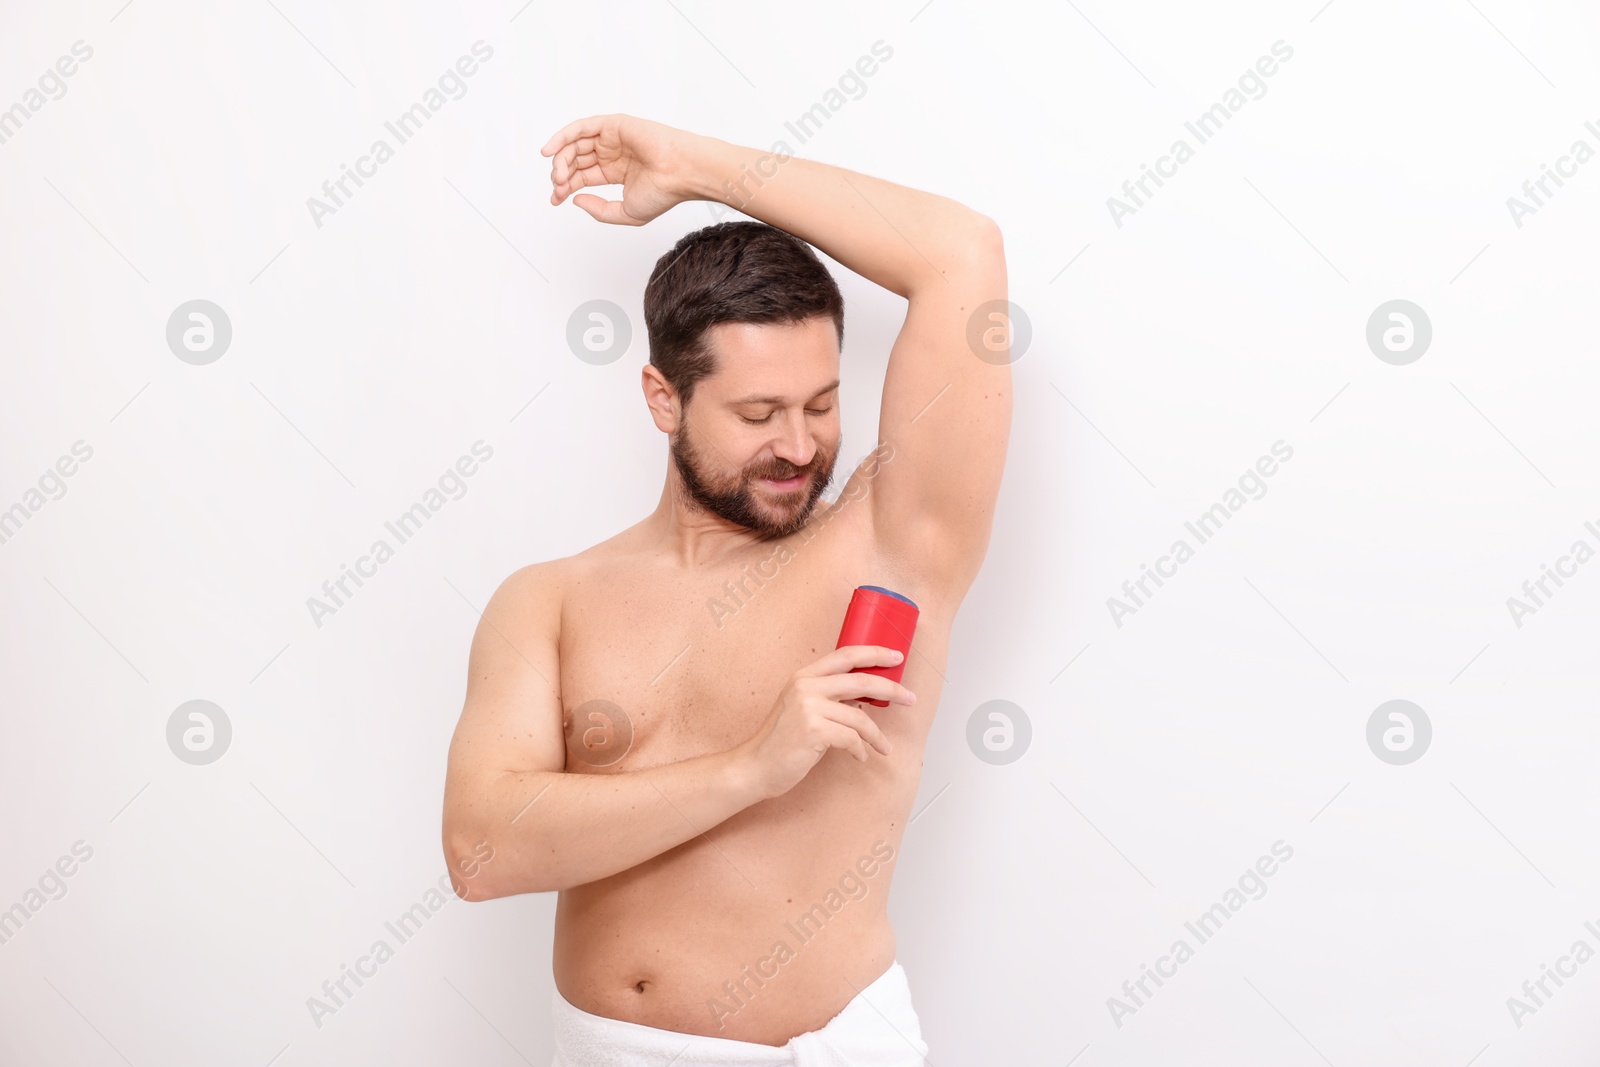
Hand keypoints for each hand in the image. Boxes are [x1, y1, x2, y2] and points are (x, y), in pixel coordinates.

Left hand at [541, 113, 696, 225]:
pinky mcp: (612, 125)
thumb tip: (575, 199)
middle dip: (562, 175)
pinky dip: (563, 136)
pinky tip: (550, 150)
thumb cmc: (664, 193)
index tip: (555, 200)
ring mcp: (611, 138)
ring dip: (561, 159)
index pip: (582, 177)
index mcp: (615, 172)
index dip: (566, 188)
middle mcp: (612, 154)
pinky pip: (581, 128)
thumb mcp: (626, 213)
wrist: (681, 173)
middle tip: (558, 187)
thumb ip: (600, 210)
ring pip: (575, 145)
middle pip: (575, 161)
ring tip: (558, 175)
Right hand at [736, 645, 915, 800]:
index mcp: (803, 676)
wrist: (755, 766)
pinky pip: (851, 738)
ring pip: (860, 716)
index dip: (874, 653)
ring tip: (884, 747)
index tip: (896, 656)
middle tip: (909, 698)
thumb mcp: (802, 708)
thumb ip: (829, 697)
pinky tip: (860, 757)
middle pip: (861, 681)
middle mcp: (805, 686)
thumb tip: (863, 695)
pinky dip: (860, 750)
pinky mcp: (813, 730)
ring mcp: (808, 708)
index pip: (845, 654)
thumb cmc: (781, 741)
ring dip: (877, 735)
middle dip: (891, 688)